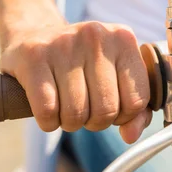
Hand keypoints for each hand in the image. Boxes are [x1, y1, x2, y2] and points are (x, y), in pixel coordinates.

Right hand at [0, 21, 151, 143]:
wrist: (34, 36)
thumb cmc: (80, 63)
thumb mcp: (114, 76)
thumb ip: (134, 110)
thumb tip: (130, 135)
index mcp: (123, 38)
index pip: (137, 100)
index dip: (123, 116)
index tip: (111, 108)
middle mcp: (95, 35)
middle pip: (106, 110)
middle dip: (94, 122)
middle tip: (85, 110)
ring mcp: (64, 43)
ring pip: (76, 113)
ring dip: (70, 123)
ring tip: (66, 108)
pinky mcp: (34, 55)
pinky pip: (48, 110)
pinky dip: (48, 122)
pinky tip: (48, 110)